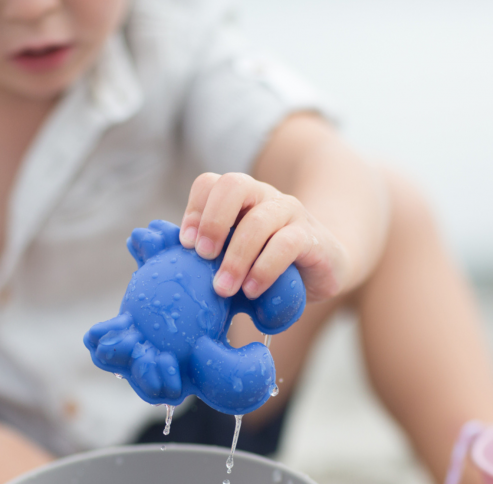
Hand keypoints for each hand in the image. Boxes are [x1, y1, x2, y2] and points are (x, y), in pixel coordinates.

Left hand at [179, 172, 347, 301]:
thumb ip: (209, 262)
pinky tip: (252, 290)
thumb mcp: (234, 261)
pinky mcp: (311, 237)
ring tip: (223, 288)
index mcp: (240, 200)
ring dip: (235, 257)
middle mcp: (264, 198)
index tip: (185, 244)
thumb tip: (168, 272)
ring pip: (259, 220)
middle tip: (202, 257)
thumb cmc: (268, 266)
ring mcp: (290, 213)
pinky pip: (286, 244)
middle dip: (212, 221)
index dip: (194, 210)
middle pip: (234, 185)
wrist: (324, 269)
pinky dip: (264, 269)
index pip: (210, 183)